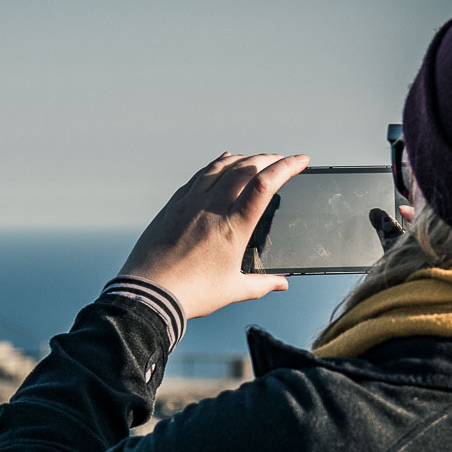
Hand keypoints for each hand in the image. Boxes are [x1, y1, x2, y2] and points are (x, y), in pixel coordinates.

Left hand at [118, 152, 308, 318]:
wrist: (149, 294)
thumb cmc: (192, 294)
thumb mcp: (233, 290)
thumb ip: (262, 284)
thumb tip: (281, 284)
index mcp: (233, 226)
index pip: (265, 184)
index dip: (287, 166)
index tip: (301, 160)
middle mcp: (212, 208)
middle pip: (244, 167)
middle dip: (268, 158)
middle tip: (280, 159)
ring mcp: (189, 204)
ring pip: (219, 167)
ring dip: (241, 158)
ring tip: (254, 158)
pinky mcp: (172, 207)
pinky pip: (196, 177)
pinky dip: (214, 166)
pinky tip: (219, 165)